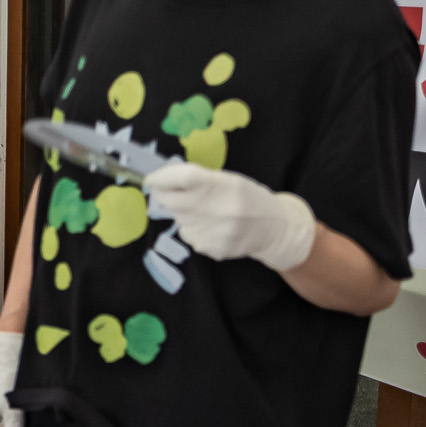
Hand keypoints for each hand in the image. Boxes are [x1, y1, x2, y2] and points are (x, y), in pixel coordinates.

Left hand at [146, 162, 316, 270]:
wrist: (274, 229)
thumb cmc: (248, 198)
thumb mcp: (230, 180)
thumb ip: (199, 179)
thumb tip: (163, 179)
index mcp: (224, 186)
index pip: (183, 178)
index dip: (162, 177)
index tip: (151, 179)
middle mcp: (218, 210)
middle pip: (171, 201)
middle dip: (163, 195)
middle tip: (169, 193)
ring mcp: (214, 232)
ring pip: (178, 219)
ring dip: (183, 213)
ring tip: (206, 212)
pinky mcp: (211, 249)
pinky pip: (188, 235)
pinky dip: (193, 229)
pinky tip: (212, 228)